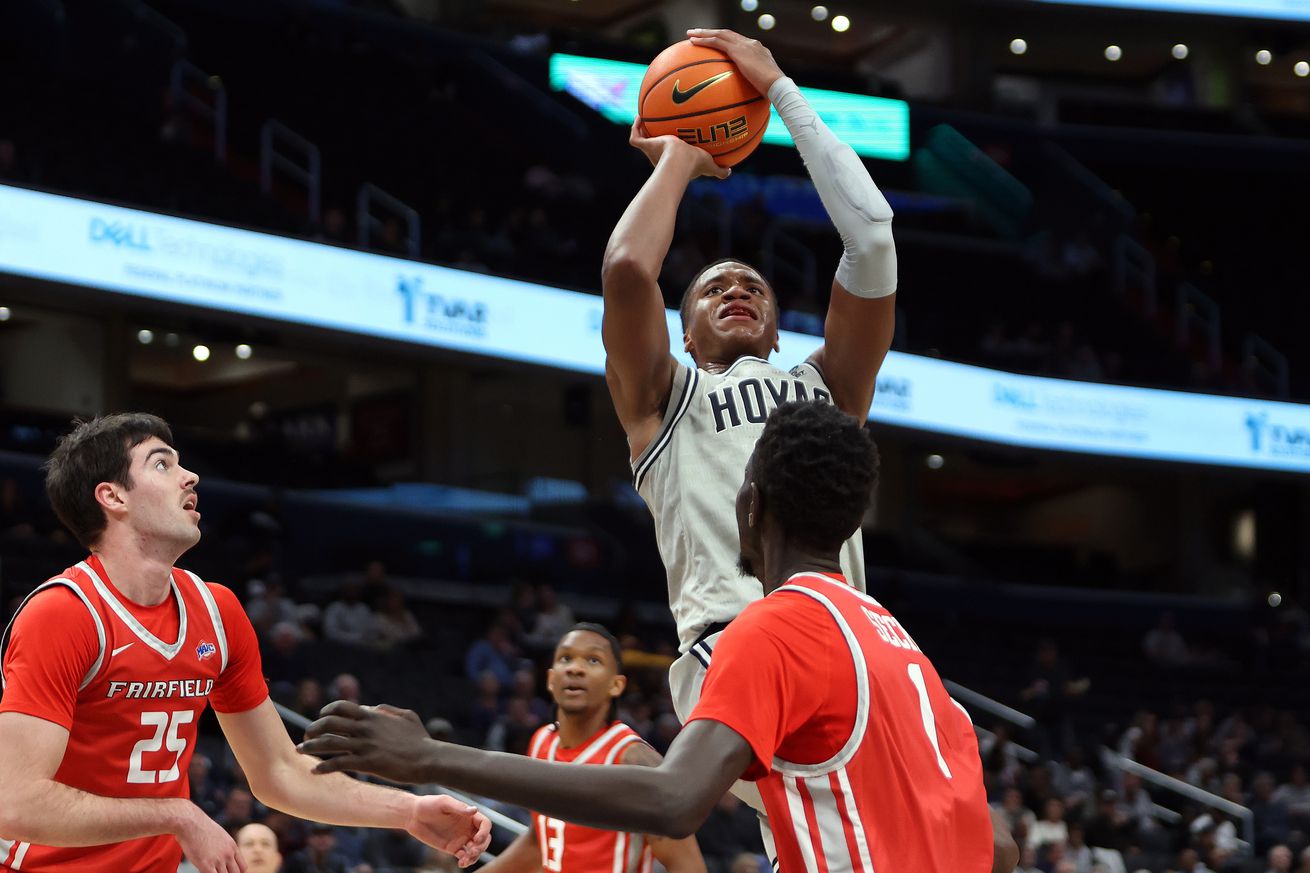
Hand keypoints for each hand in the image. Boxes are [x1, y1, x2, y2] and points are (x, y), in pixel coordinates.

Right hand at [176, 804, 244, 872]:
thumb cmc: (201, 827)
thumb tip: (220, 854)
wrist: (191, 822)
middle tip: (219, 872)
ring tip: (211, 871)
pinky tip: (204, 872)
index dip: (236, 872)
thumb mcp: (219, 835)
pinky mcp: (206, 865)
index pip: (242, 867)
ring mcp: (218, 860)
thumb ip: (223, 846)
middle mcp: (228, 854)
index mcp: (232, 846)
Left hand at [299, 701, 433, 782]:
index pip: (341, 707)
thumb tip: (373, 708)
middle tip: (306, 735)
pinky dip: (323, 767)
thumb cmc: (419, 739)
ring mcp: (364, 745)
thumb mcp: (406, 716)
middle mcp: (365, 728)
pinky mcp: (366, 763)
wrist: (427, 759)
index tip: (320, 719)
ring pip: (329, 743)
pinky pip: (338, 763)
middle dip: (313, 728)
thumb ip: (387, 710)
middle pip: (329, 723)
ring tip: (300, 751)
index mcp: (372, 716)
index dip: (326, 711)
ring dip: (310, 746)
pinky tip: (315, 771)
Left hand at [406, 794, 492, 868]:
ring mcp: (461, 838)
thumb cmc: (429, 804)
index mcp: (468, 815)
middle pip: (484, 839)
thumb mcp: (444, 803)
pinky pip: (464, 856)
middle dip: (482, 847)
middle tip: (472, 851)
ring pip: (476, 850)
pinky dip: (466, 861)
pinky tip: (461, 862)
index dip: (484, 832)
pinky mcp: (452, 848)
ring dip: (475, 856)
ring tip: (465, 859)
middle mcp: (467, 827)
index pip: (485, 824)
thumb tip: (475, 810)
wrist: (413, 816)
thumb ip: (459, 808)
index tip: (476, 839)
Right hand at [629, 120, 728, 179]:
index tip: (674, 140)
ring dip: (643, 130)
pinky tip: (639, 116)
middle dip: (656, 138)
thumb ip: (719, 170)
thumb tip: (730, 172)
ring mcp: (652, 151)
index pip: (672, 155)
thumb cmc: (694, 164)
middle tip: (659, 126)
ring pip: (644, 141)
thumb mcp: (710, 165)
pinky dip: (635, 127)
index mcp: (675, 161)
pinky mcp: (646, 146)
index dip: (672, 148)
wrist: (679, 161)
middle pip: (656, 147)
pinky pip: (635, 137)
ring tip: (645, 117)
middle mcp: (661, 157)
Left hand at [686, 29, 784, 96]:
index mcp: (758, 51)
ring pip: (721, 34)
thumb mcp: (762, 88)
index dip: (726, 41)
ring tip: (690, 33)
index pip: (739, 42)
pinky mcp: (738, 50)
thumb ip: (753, 89)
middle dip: (712, 32)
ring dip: (704, 33)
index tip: (716, 43)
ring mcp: (745, 45)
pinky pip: (717, 42)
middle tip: (697, 33)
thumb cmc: (773, 93)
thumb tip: (746, 102)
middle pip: (728, 34)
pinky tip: (693, 42)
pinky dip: (704, 40)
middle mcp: (751, 44)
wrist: (778, 86)